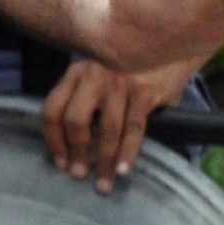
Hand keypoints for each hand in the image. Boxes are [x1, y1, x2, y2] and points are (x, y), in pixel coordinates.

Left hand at [40, 57, 195, 193]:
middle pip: (75, 121)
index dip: (54, 141)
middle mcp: (93, 75)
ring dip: (103, 162)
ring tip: (104, 184)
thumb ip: (85, 95)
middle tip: (79, 175)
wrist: (171, 39)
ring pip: (106, 130)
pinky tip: (123, 170)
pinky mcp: (144, 91)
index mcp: (77, 72)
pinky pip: (133, 129)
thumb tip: (75, 142)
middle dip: (76, 153)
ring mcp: (119, 82)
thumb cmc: (131, 63)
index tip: (60, 163)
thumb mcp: (100, 71)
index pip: (52, 110)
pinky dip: (127, 153)